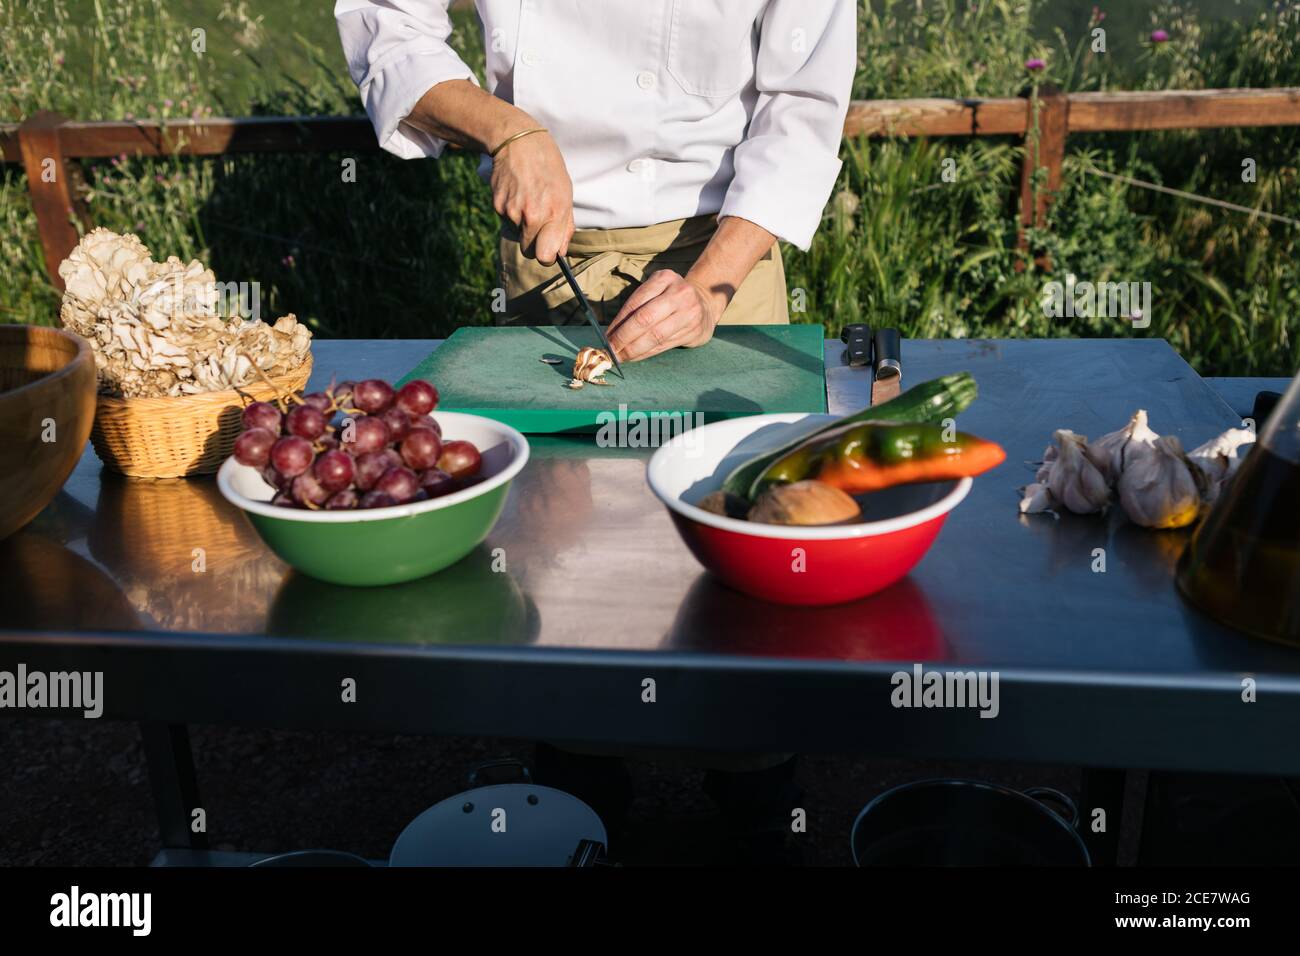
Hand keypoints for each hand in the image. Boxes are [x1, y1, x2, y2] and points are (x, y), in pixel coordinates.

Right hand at [490, 130, 574, 264]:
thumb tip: (560, 252)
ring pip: (518, 234)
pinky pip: (507, 220)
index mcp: (553, 213)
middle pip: (529, 251)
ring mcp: (512, 211)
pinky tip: (518, 194)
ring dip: (523, 225)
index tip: (549, 251)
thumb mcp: (565, 194)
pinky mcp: (497, 205)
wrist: (519, 142)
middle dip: (535, 244)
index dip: (547, 257)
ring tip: (529, 200)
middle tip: (539, 227)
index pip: (545, 256)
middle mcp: (531, 215)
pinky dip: (512, 213)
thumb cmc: (548, 168)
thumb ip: (564, 226)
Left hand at [608, 269, 724, 362]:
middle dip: (624, 338)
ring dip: (634, 350)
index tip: (606, 337)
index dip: (619, 322)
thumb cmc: (670, 298)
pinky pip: (664, 345)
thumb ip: (637, 306)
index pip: (636, 302)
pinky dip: (646, 353)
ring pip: (655, 336)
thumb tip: (611, 332)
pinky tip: (635, 357)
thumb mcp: (655, 291)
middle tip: (610, 350)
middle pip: (645, 319)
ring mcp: (689, 312)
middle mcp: (679, 293)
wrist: (705, 303)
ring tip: (620, 357)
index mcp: (665, 278)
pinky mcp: (693, 330)